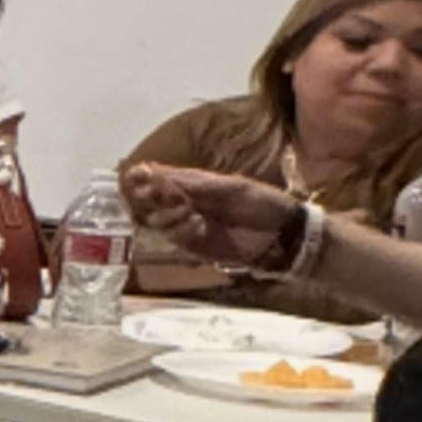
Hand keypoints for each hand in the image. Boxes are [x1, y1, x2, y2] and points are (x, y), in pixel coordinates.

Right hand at [120, 162, 287, 271]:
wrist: (285, 235)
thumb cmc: (263, 203)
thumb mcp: (234, 187)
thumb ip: (198, 184)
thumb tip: (162, 177)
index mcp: (195, 184)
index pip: (161, 177)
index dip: (144, 176)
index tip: (136, 174)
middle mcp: (186, 204)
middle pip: (151, 200)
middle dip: (148, 196)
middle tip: (153, 194)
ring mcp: (189, 226)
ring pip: (158, 221)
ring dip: (166, 214)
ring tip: (185, 209)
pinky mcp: (196, 247)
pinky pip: (176, 238)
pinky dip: (181, 230)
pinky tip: (196, 223)